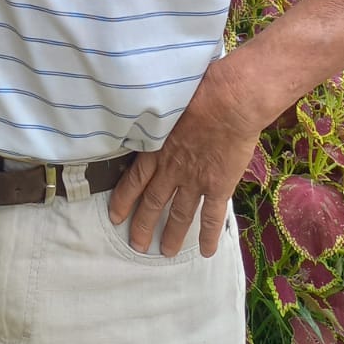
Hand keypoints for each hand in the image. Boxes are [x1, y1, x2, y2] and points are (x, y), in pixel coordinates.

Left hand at [108, 61, 259, 256]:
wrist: (228, 102)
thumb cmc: (197, 91)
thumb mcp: (166, 103)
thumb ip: (157, 117)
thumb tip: (146, 111)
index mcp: (157, 148)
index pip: (134, 179)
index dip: (123, 199)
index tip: (115, 216)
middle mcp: (172, 169)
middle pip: (153, 202)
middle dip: (143, 225)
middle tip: (136, 244)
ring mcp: (195, 180)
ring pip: (180, 214)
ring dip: (172, 234)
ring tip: (166, 252)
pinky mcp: (218, 186)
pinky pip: (212, 216)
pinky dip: (210, 235)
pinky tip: (207, 251)